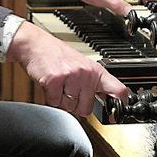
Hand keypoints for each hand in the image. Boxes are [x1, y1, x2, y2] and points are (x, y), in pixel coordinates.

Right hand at [6, 21, 128, 116]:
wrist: (36, 44)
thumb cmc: (57, 55)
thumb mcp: (82, 65)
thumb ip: (94, 82)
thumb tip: (106, 99)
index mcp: (96, 70)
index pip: (118, 89)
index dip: (121, 103)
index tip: (119, 112)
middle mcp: (86, 73)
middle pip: (86, 108)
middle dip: (75, 104)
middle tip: (68, 89)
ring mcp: (71, 76)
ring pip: (69, 107)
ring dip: (61, 99)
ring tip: (59, 84)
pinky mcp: (55, 81)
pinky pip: (55, 102)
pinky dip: (50, 97)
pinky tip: (50, 84)